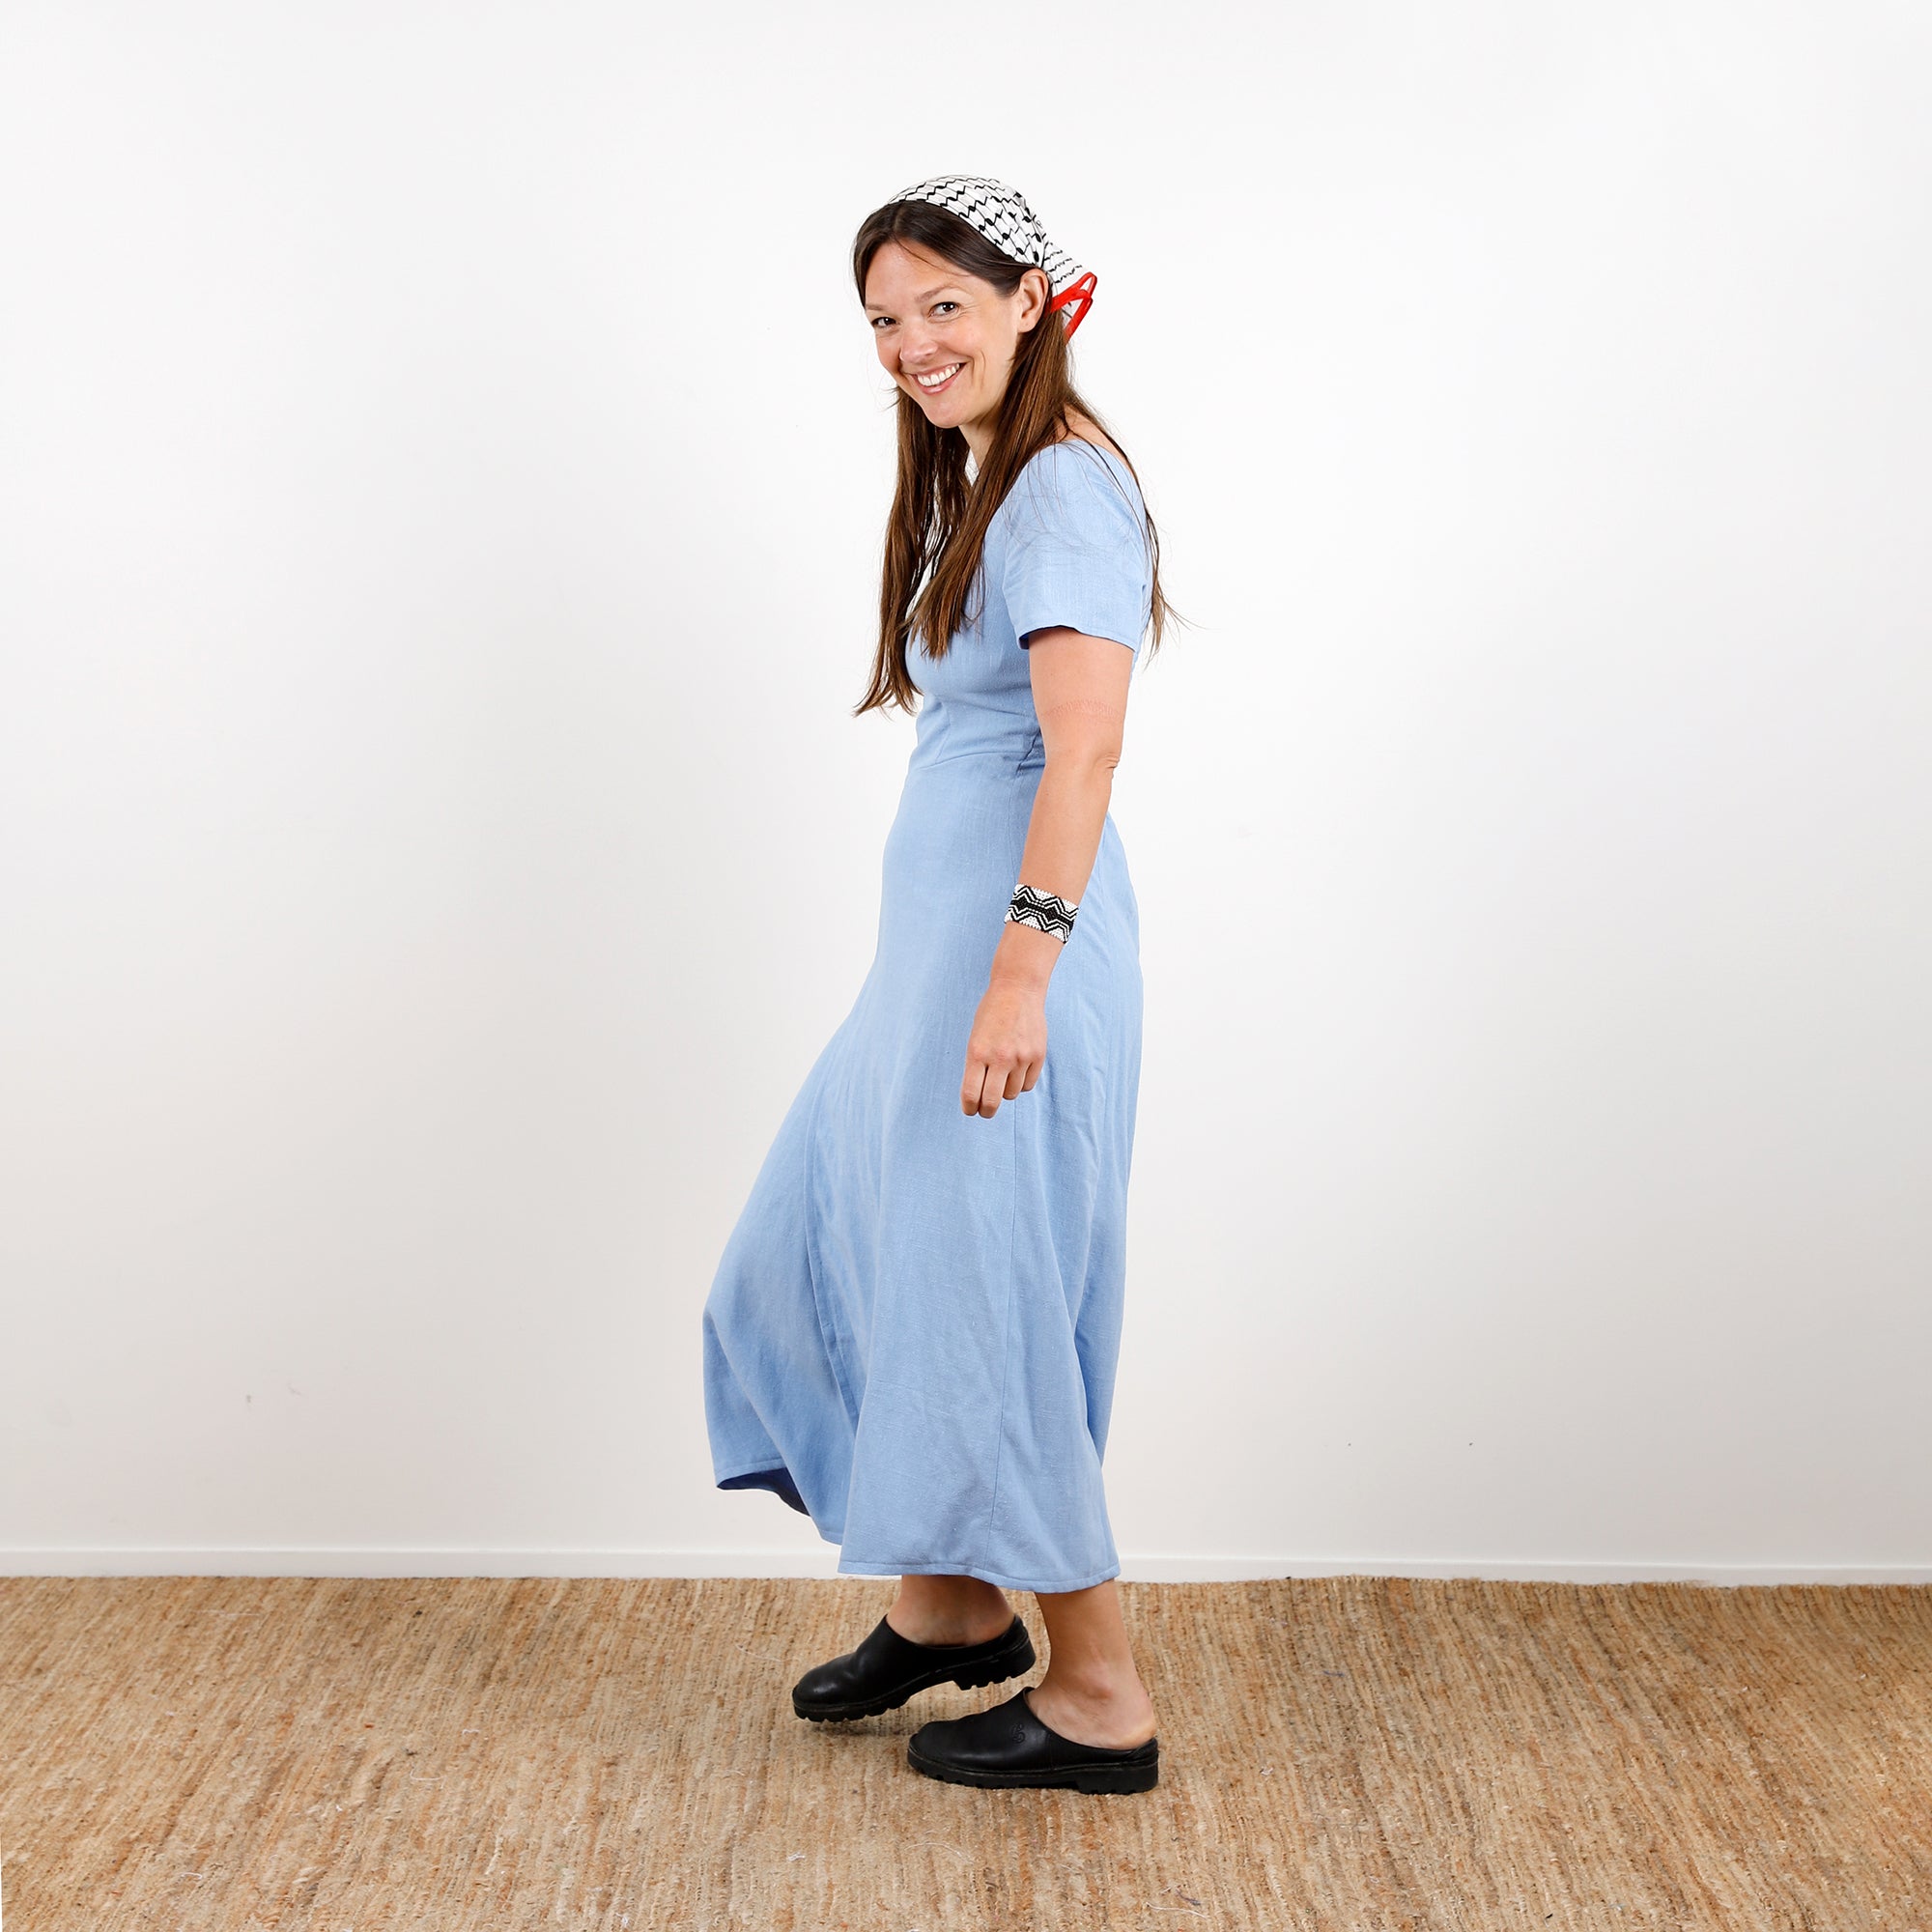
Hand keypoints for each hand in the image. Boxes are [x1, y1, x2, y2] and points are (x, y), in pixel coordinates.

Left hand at [960, 973, 1047, 1117]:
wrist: (1018, 990)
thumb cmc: (991, 1014)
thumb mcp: (975, 1038)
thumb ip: (976, 1066)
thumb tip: (978, 1096)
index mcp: (977, 1052)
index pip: (971, 1094)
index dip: (969, 1107)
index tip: (970, 1109)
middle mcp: (999, 1057)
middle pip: (992, 1102)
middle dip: (986, 1111)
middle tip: (985, 1110)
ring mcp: (1021, 1058)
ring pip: (1011, 1094)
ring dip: (1004, 1091)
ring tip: (1002, 1076)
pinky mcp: (1038, 1056)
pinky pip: (1027, 1085)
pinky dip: (1020, 1083)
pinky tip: (1016, 1071)